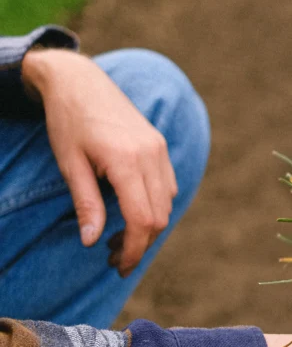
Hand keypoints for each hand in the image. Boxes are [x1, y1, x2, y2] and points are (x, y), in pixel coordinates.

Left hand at [22, 48, 177, 276]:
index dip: (133, 249)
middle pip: (159, 217)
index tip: (117, 265)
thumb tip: (91, 242)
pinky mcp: (159, 146)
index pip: (141, 219)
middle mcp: (150, 155)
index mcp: (126, 160)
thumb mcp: (70, 164)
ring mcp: (159, 149)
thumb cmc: (68, 120)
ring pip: (166, 204)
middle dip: (139, 244)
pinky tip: (130, 212)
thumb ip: (86, 204)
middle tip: (113, 259)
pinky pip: (167, 187)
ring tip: (116, 239)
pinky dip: (154, 207)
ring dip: (147, 228)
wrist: (80, 80)